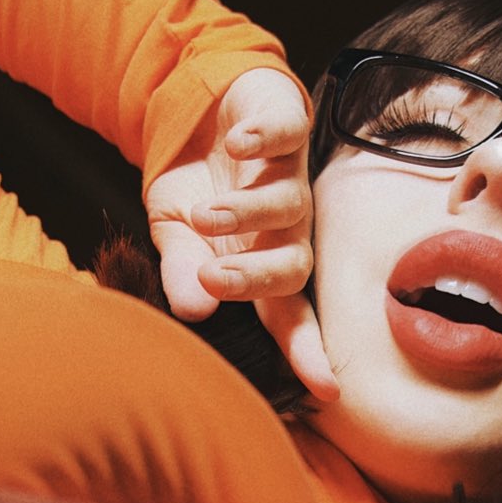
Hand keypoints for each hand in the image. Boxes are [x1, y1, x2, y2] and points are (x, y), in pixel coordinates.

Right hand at [144, 67, 335, 400]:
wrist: (195, 112)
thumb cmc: (195, 188)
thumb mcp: (175, 235)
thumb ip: (182, 273)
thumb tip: (193, 312)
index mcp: (263, 263)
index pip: (289, 316)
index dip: (306, 351)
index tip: (326, 389)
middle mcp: (286, 227)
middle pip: (295, 267)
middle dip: (256, 279)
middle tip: (213, 278)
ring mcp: (288, 176)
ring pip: (289, 205)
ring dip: (246, 214)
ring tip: (204, 215)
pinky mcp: (284, 125)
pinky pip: (285, 135)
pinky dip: (260, 140)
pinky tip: (236, 145)